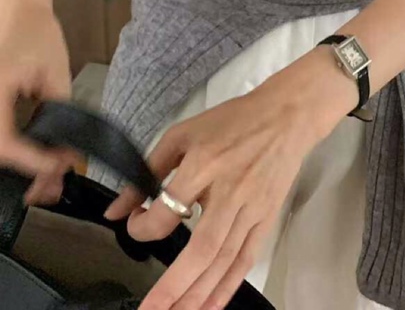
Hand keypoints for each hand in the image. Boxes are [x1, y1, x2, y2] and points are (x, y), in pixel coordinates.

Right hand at [0, 0, 73, 203]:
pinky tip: (29, 159)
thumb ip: (59, 110)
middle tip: (51, 186)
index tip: (58, 167)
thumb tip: (66, 149)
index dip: (30, 162)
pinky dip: (10, 150)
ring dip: (15, 166)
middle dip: (22, 173)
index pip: (4, 142)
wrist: (15, 5)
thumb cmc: (35, 31)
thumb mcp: (53, 72)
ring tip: (43, 178)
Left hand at [105, 49, 355, 309]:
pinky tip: (211, 306)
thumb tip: (115, 210)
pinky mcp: (266, 218)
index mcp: (205, 163)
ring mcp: (252, 208)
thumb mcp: (183, 134)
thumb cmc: (233, 121)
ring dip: (199, 295)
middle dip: (175, 286)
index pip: (169, 208)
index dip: (144, 226)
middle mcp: (231, 190)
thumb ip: (147, 171)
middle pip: (203, 248)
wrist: (286, 116)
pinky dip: (228, 286)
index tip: (135, 225)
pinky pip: (246, 259)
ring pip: (224, 260)